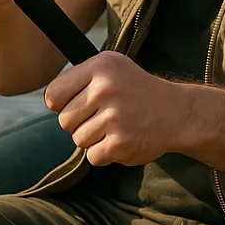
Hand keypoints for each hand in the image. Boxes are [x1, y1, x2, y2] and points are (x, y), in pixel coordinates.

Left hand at [44, 51, 188, 165]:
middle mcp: (105, 89)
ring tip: (114, 126)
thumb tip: (49, 101)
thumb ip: (78, 78)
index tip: (75, 104)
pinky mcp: (121, 143)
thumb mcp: (110, 67)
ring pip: (78, 140)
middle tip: (100, 117)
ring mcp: (114, 117)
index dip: (60, 104)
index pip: (53, 95)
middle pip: (64, 121)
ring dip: (93, 138)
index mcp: (99, 67)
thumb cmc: (134, 89)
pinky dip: (103, 153)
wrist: (176, 112)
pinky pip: (92, 156)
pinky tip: (120, 140)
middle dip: (78, 123)